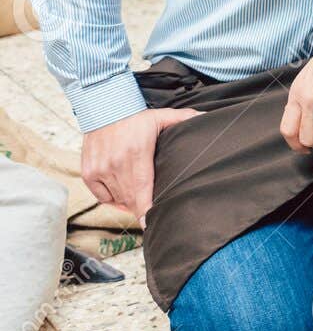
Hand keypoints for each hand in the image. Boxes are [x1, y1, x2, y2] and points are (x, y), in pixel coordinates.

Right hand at [81, 107, 199, 222]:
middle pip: (131, 199)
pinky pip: (101, 196)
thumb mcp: (162, 116)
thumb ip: (184, 119)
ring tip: (140, 203)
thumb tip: (206, 117)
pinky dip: (112, 200)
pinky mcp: (88, 173)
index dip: (146, 210)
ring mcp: (100, 170)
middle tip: (152, 214)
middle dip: (142, 208)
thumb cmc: (135, 115)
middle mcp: (116, 165)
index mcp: (137, 155)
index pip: (142, 191)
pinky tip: (122, 198)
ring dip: (129, 203)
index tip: (150, 223)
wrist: (102, 107)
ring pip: (117, 199)